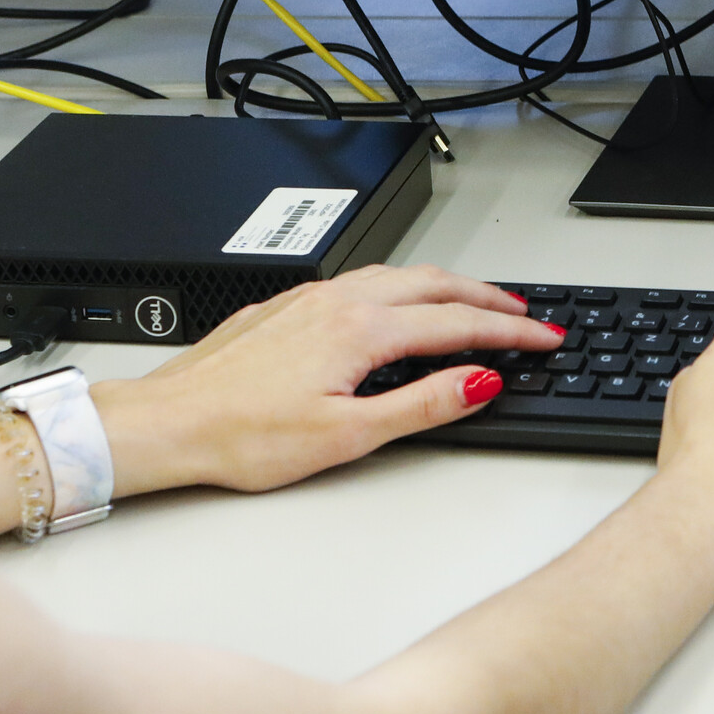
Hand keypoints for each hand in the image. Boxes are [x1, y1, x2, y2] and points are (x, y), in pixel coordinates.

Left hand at [93, 265, 562, 495]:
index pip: (458, 323)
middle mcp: (339, 302)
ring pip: (397, 276)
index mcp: (362, 331)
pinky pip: (362, 281)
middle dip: (489, 298)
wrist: (167, 425)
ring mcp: (310, 300)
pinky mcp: (285, 308)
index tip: (545, 338)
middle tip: (525, 316)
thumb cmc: (242, 437)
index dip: (510, 332)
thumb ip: (421, 406)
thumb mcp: (347, 436)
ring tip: (475, 304)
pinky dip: (402, 287)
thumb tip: (478, 382)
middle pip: (435, 284)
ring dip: (446, 287)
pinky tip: (398, 304)